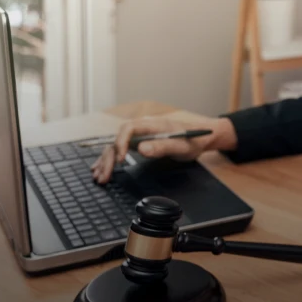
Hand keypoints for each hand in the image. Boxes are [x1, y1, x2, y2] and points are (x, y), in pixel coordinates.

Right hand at [91, 114, 237, 182]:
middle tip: (104, 175)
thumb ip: (162, 146)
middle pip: (118, 139)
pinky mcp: (140, 142)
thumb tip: (142, 149)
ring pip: (117, 145)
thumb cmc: (194, 140)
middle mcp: (143, 127)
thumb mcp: (182, 145)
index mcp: (152, 124)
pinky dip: (111, 160)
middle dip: (109, 157)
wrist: (202, 136)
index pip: (128, 129)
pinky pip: (121, 149)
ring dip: (106, 161)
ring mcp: (140, 135)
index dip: (121, 143)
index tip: (119, 159)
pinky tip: (102, 168)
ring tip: (99, 177)